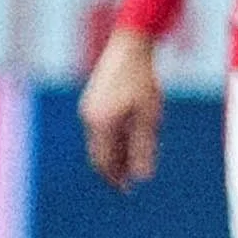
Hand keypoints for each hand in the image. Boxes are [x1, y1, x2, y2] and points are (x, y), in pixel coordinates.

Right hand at [79, 27, 165, 187]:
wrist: (130, 46)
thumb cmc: (143, 81)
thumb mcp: (149, 118)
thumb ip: (144, 148)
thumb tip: (142, 177)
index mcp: (102, 125)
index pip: (104, 163)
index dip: (115, 179)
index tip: (127, 190)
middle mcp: (90, 118)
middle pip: (98, 155)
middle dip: (113, 170)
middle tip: (128, 182)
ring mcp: (88, 108)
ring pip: (98, 141)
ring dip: (114, 154)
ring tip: (133, 160)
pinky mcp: (92, 99)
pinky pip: (99, 128)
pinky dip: (111, 139)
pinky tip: (128, 137)